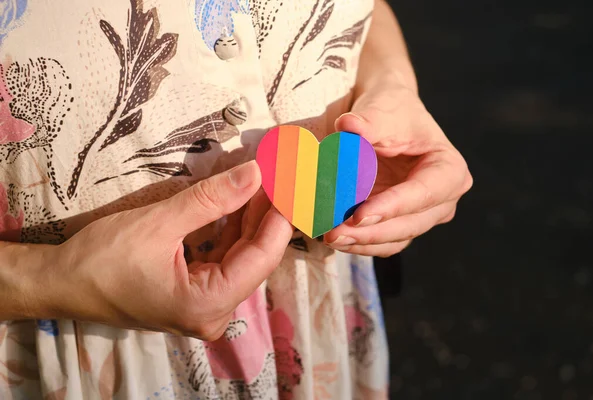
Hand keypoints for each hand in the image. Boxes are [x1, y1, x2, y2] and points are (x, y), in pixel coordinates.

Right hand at [40, 161, 292, 339]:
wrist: (60, 282)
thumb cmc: (101, 258)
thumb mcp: (159, 223)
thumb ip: (211, 199)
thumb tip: (254, 173)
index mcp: (207, 305)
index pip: (261, 258)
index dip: (278, 217)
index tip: (292, 182)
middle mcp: (213, 312)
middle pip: (254, 257)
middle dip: (266, 214)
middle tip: (281, 175)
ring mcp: (204, 305)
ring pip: (241, 256)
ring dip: (250, 218)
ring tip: (265, 181)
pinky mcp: (195, 293)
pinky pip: (223, 259)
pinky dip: (230, 229)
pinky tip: (240, 201)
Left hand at [324, 80, 471, 256]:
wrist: (386, 117)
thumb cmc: (391, 110)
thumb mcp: (382, 110)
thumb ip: (368, 122)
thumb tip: (347, 126)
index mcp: (449, 170)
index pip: (423, 193)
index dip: (391, 207)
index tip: (358, 215)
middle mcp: (443, 199)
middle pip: (410, 224)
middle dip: (372, 232)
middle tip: (335, 233)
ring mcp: (423, 214)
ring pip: (396, 239)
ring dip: (363, 243)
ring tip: (330, 238)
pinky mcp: (402, 223)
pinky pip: (383, 242)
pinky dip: (360, 243)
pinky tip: (334, 238)